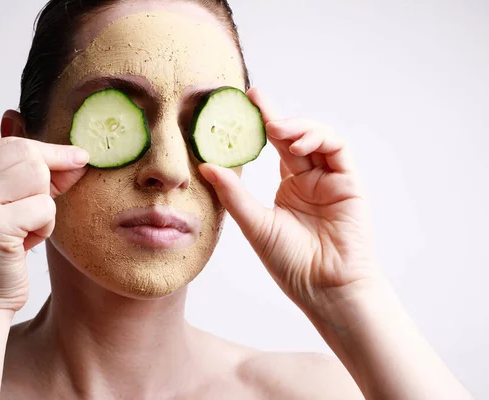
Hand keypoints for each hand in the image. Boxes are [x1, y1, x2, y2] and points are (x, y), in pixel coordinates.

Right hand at [0, 137, 88, 313]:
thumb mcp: (6, 205)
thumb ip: (32, 175)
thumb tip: (78, 155)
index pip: (11, 145)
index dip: (49, 152)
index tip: (78, 158)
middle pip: (27, 156)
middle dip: (48, 181)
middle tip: (39, 212)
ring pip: (37, 177)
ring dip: (45, 207)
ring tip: (25, 230)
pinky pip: (44, 208)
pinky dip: (45, 227)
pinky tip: (24, 244)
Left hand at [199, 88, 381, 321]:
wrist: (325, 290)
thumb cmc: (292, 264)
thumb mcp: (256, 225)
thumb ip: (234, 194)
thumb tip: (205, 166)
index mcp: (290, 188)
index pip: (275, 148)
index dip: (261, 125)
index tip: (241, 105)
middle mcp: (310, 180)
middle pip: (293, 137)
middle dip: (275, 115)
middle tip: (255, 98)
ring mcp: (331, 180)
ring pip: (317, 137)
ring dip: (297, 127)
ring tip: (275, 128)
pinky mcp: (349, 183)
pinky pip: (337, 149)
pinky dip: (319, 139)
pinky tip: (298, 144)